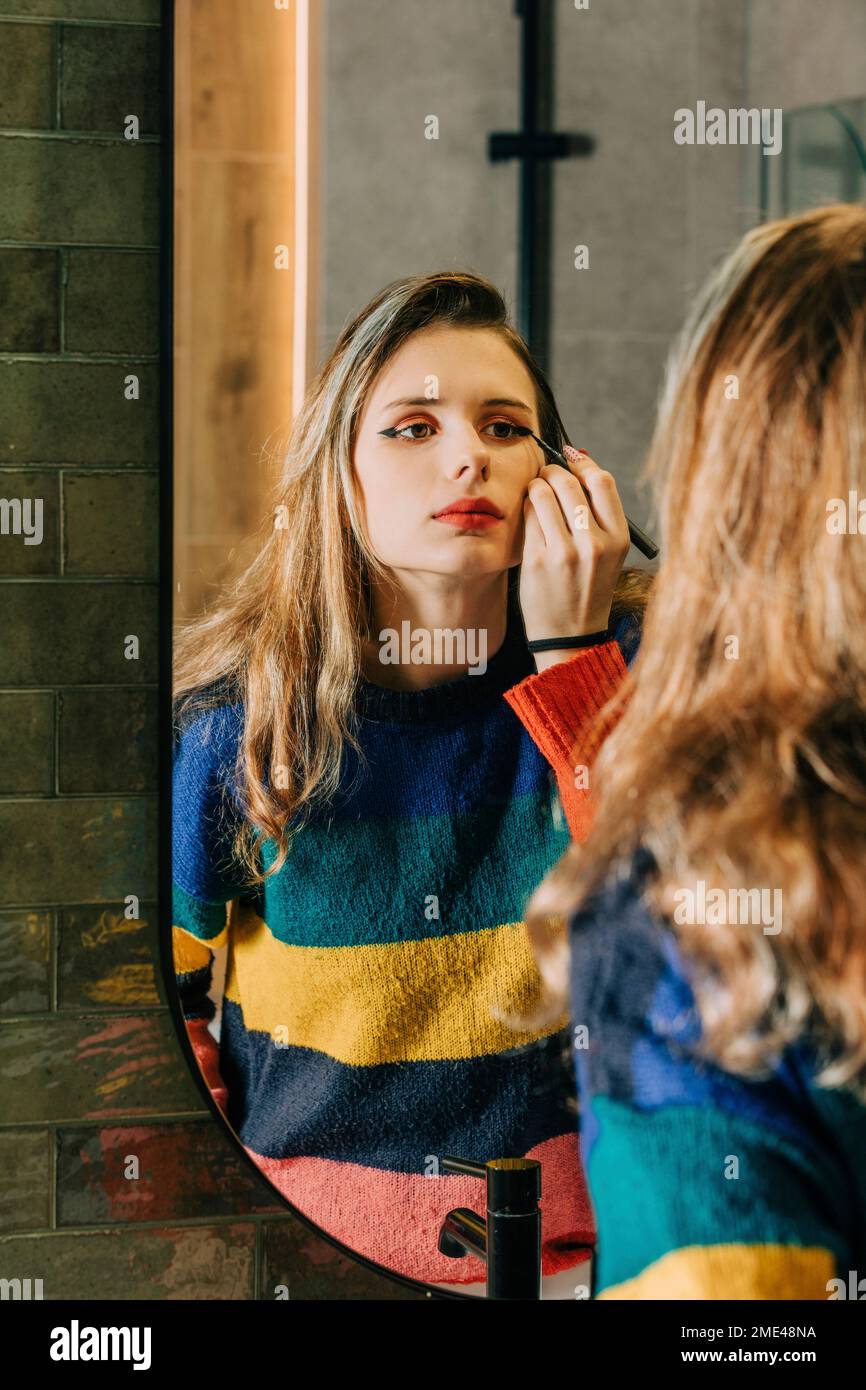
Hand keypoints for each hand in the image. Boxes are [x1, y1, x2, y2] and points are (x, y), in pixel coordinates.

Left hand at [519, 444, 629, 671]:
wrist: (570, 636)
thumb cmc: (587, 588)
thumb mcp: (608, 554)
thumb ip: (598, 514)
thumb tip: (577, 462)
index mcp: (618, 539)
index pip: (601, 481)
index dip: (583, 463)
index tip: (572, 460)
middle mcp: (595, 544)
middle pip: (570, 483)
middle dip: (554, 470)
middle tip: (546, 474)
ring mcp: (564, 553)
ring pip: (544, 493)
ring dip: (536, 484)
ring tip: (536, 490)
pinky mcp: (537, 560)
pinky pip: (528, 515)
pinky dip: (526, 506)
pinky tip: (529, 513)